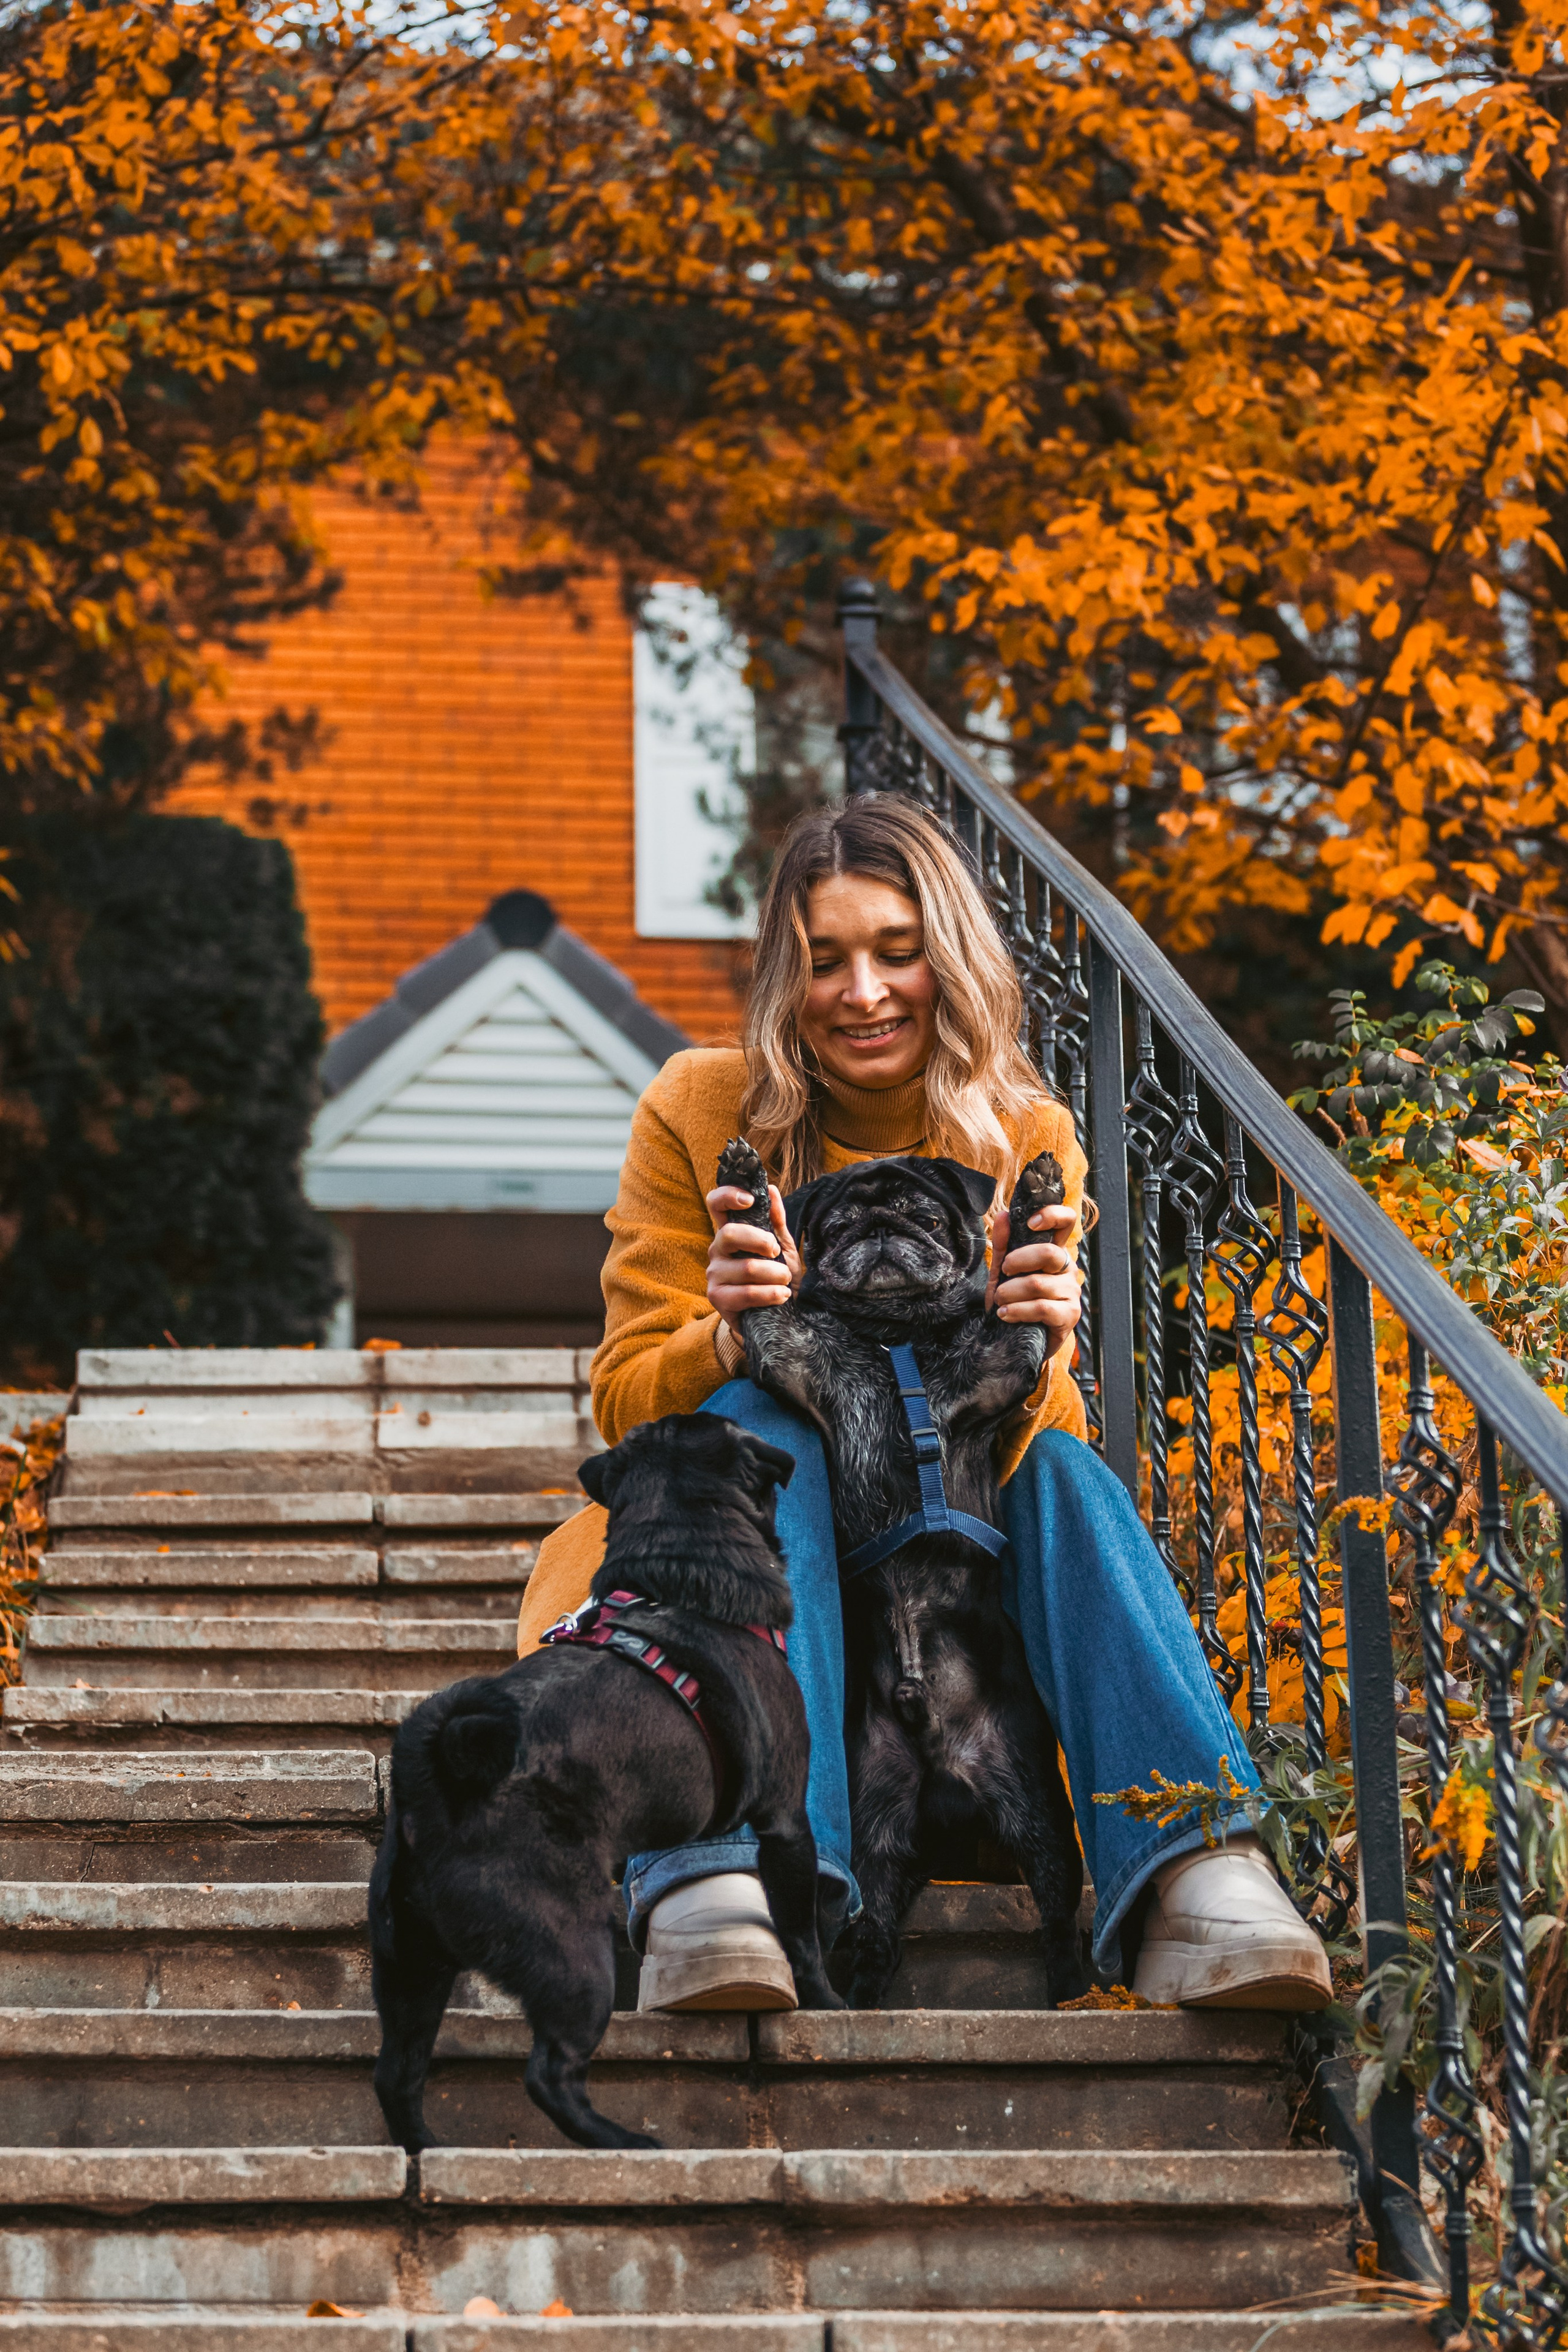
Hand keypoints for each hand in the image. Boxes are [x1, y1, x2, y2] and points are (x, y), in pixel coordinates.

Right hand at [705, 1182, 802, 1330]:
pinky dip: (770, 1294)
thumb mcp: (781, 1247)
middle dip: (761, 1241)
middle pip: (730, 1234)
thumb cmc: (775, 1277)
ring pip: (746, 1267)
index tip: (750, 1199)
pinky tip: (782, 1296)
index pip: (716, 1204)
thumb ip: (775, 1221)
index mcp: (730, 1232)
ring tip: (786, 1281)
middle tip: (776, 1252)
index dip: (728, 1195)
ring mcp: (714, 1275)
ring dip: (775, 1274)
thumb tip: (771, 1189)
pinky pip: (746, 1293)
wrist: (774, 1316)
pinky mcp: (718, 1299)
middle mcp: (717, 1250)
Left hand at [985, 1200, 1080, 1356]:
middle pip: (1048, 1253)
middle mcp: (1067, 1270)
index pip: (1067, 1222)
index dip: (1053, 1215)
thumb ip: (1005, 1245)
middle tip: (1003, 1273)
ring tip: (999, 1302)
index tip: (1030, 1222)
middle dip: (1018, 1262)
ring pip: (1038, 1284)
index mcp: (1054, 1253)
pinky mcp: (1069, 1316)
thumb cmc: (1013, 1302)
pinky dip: (1018, 1310)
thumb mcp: (1003, 1273)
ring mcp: (1071, 1293)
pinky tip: (1005, 1315)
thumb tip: (1005, 1214)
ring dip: (1010, 1293)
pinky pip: (1042, 1308)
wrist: (1013, 1342)